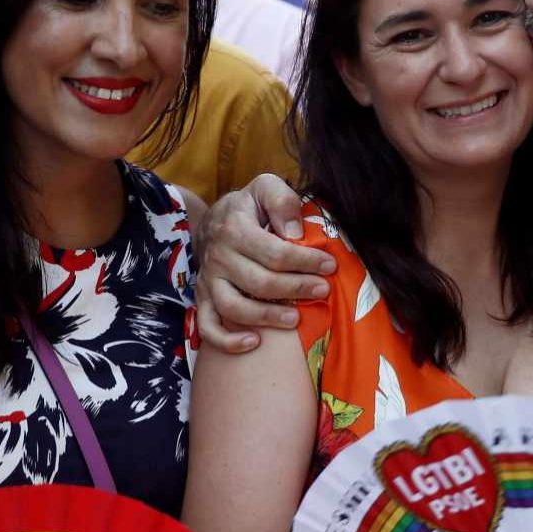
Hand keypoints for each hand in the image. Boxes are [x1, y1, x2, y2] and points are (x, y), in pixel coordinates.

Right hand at [195, 174, 336, 352]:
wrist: (212, 221)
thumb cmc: (248, 207)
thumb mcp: (265, 188)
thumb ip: (282, 202)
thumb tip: (295, 233)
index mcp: (235, 229)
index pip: (276, 253)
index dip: (306, 262)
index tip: (329, 266)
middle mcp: (218, 257)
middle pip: (260, 283)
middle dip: (296, 289)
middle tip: (322, 290)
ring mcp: (209, 281)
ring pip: (234, 308)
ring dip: (267, 317)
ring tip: (295, 318)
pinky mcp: (203, 299)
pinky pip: (208, 327)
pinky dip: (227, 340)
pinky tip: (253, 343)